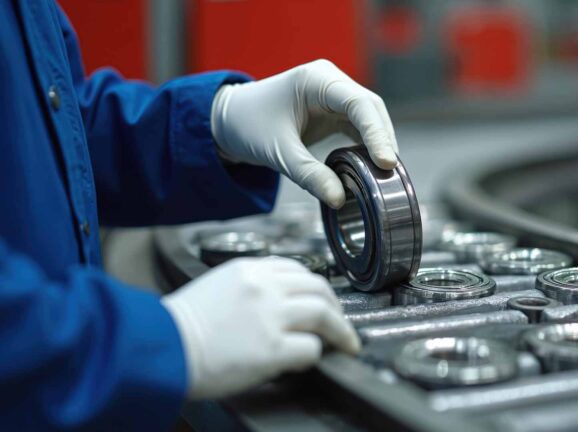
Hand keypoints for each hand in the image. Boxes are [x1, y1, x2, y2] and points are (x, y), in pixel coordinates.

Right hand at [161, 257, 359, 399]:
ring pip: (323, 313)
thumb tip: (278, 304)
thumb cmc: (179, 326)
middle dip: (335, 306)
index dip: (314, 286)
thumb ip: (250, 288)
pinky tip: (310, 360)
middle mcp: (264, 287)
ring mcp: (270, 316)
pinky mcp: (272, 348)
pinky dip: (316, 354)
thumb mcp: (217, 287)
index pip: (296, 269)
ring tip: (344, 342)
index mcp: (249, 269)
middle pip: (319, 287)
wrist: (161, 348)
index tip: (321, 299)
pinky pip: (311, 347)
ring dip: (339, 330)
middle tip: (340, 322)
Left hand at [210, 59, 398, 207]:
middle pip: (370, 109)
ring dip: (378, 143)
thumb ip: (309, 175)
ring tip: (385, 174)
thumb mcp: (278, 153)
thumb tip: (339, 198)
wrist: (230, 120)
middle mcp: (330, 82)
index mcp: (316, 80)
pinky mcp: (334, 110)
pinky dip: (367, 146)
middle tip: (390, 173)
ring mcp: (334, 95)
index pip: (359, 104)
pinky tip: (372, 166)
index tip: (386, 162)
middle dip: (383, 140)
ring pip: (369, 118)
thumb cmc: (248, 126)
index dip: (377, 133)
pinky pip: (359, 127)